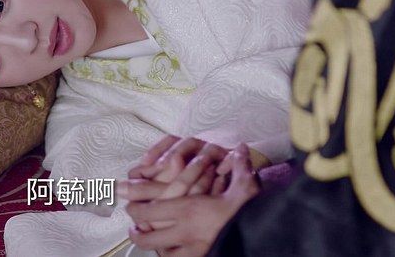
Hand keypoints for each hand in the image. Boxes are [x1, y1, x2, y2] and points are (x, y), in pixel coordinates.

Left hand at [125, 144, 260, 255]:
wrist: (265, 239)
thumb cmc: (250, 213)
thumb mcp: (245, 187)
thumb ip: (237, 167)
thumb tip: (240, 148)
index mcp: (188, 211)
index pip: (148, 211)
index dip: (135, 208)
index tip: (129, 204)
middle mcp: (185, 233)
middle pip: (148, 237)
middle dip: (136, 233)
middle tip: (133, 229)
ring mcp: (192, 251)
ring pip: (161, 254)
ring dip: (153, 248)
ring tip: (150, 242)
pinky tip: (171, 253)